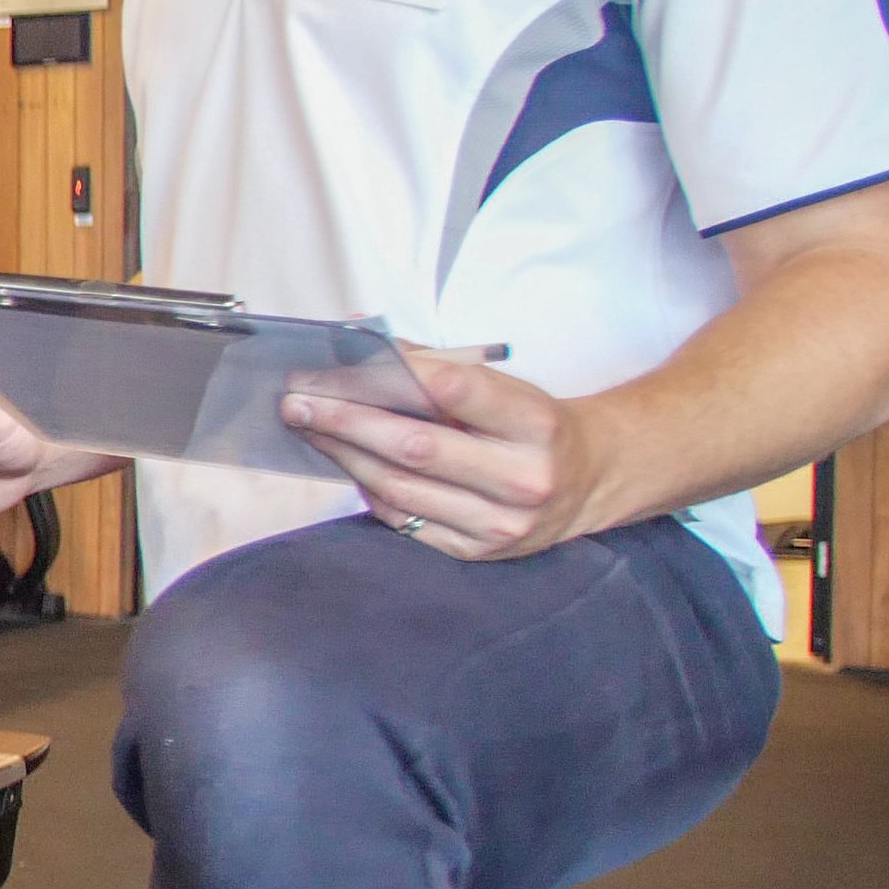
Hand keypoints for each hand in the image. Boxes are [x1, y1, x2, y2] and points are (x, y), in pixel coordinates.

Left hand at [282, 351, 614, 560]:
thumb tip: (359, 338)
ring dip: (344, 454)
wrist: (590, 481)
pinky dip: (368, 487)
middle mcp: (523, 477)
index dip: (392, 373)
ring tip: (309, 427)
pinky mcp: (477, 550)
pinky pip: (404, 519)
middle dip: (345, 420)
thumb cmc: (535, 425)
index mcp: (537, 423)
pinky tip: (345, 462)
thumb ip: (437, 365)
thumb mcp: (506, 386)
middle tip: (298, 402)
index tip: (340, 364)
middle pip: (414, 446)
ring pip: (400, 486)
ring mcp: (500, 522)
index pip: (456, 390)